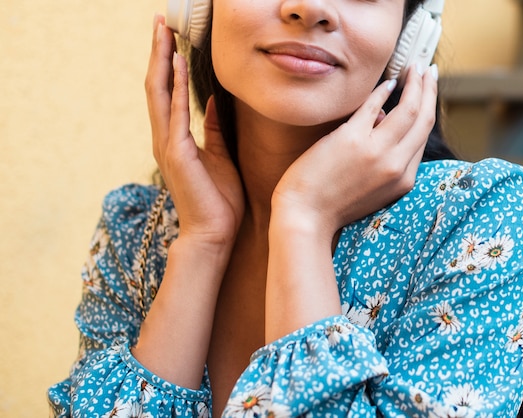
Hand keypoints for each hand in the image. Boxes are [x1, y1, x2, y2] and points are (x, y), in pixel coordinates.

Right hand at [145, 16, 244, 248]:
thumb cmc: (219, 199)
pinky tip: (178, 64)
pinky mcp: (176, 154)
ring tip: (164, 31)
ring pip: (159, 93)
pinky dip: (176, 87)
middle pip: (157, 85)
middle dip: (159, 52)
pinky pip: (175, 113)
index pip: (167, 91)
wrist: (215, 233)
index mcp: (175, 138)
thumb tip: (216, 102)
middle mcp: (165, 137)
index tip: (172, 36)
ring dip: (162, 60)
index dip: (167, 63)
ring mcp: (167, 145)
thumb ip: (213, 128)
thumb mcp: (219, 154)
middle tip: (160, 22)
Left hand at [272, 64, 437, 236]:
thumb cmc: (333, 205)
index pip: (423, 139)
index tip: (428, 93)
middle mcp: (395, 165)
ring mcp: (375, 151)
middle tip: (428, 70)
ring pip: (409, 109)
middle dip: (430, 91)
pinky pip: (374, 105)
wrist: (306, 217)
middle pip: (424, 120)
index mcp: (403, 180)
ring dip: (415, 83)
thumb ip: (385, 160)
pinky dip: (383, 90)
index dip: (429, 111)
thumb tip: (384, 118)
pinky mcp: (352, 138)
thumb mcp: (373, 189)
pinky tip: (387, 82)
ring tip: (414, 67)